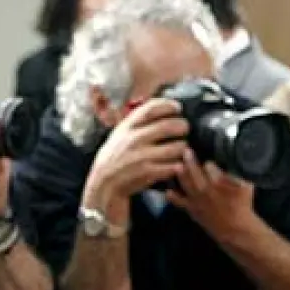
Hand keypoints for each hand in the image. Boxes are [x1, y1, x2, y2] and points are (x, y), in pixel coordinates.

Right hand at [83, 99, 187, 217]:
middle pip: (170, 125)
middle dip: (183, 126)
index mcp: (128, 126)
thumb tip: (160, 107)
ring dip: (183, 148)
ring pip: (177, 146)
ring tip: (181, 149)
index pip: (151, 108)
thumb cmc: (116, 157)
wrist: (104, 184)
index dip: (168, 105)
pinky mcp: (149, 173)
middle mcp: (134, 139)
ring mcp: (142, 156)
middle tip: (185, 129)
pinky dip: (179, 165)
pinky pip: (175, 166)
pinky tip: (176, 165)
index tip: (177, 108)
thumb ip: (137, 121)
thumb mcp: (121, 134)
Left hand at [164, 149, 255, 239]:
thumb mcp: (246, 185)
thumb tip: (234, 161)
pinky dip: (172, 196)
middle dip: (189, 159)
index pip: (209, 166)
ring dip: (180, 172)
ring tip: (177, 165)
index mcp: (218, 181)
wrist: (236, 228)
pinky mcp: (192, 209)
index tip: (209, 160)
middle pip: (193, 170)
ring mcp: (196, 199)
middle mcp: (204, 188)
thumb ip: (239, 173)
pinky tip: (168, 190)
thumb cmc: (242, 206)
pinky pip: (178, 201)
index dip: (209, 162)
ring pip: (185, 182)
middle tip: (186, 151)